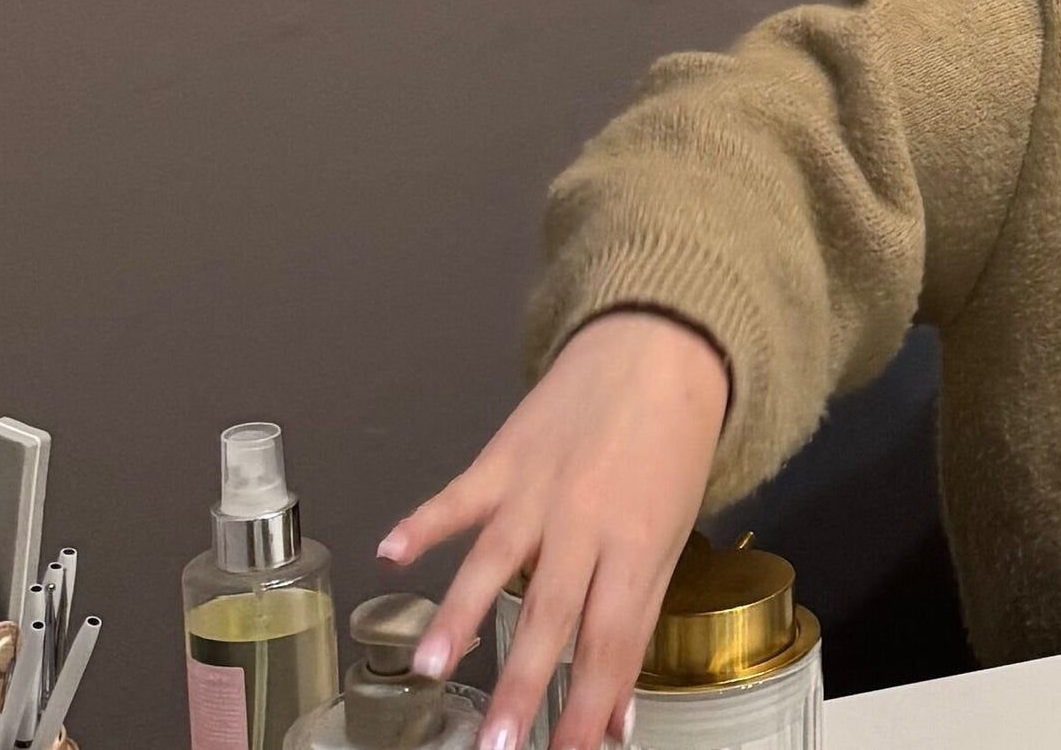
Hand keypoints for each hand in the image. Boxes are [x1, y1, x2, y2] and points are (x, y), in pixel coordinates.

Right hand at [382, 310, 729, 749]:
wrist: (661, 351)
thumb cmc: (670, 449)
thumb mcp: (668, 538)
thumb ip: (636, 621)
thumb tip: (618, 711)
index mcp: (637, 546)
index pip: (612, 640)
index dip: (592, 704)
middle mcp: (586, 521)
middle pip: (551, 613)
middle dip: (522, 685)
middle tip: (497, 742)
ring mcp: (539, 488)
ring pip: (494, 559)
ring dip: (460, 614)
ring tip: (432, 666)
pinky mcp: (503, 458)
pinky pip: (458, 495)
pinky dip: (423, 523)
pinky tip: (390, 552)